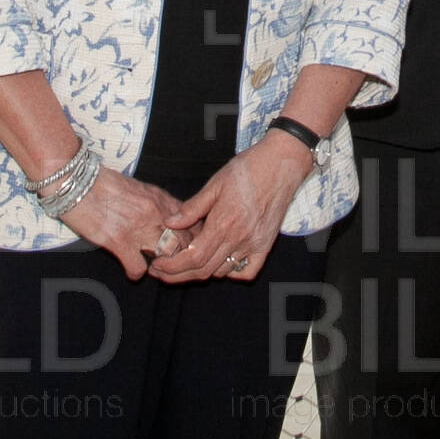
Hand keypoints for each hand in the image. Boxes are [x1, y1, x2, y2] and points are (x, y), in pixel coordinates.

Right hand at [58, 168, 186, 280]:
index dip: (193, 237)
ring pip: (168, 254)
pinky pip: (139, 268)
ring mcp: (139, 228)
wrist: (76, 181)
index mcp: (160, 198)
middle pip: (185, 240)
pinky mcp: (120, 242)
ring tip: (155, 270)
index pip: (192, 221)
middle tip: (174, 264)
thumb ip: (156, 204)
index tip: (189, 247)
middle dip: (183, 256)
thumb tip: (169, 219)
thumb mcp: (138, 188)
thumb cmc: (103, 183)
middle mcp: (155, 213)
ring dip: (163, 266)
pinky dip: (137, 273)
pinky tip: (132, 271)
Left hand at [151, 135, 309, 283]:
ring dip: (202, 272)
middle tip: (163, 271)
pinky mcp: (266, 245)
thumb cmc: (248, 169)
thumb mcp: (215, 184)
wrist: (281, 163)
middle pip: (204, 270)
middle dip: (179, 275)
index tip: (157, 265)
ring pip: (222, 272)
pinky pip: (246, 271)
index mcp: (222, 223)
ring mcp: (253, 244)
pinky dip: (232, 273)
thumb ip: (192, 207)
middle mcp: (238, 239)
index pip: (192, 258)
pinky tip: (221, 263)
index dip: (171, 267)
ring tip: (187, 263)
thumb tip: (170, 224)